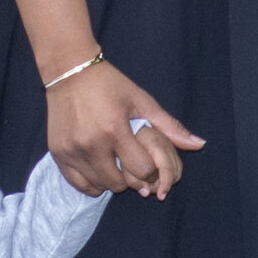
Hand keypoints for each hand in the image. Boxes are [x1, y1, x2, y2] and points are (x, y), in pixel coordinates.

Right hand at [44, 60, 201, 199]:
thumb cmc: (109, 84)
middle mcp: (91, 143)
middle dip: (131, 179)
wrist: (69, 71)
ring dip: (111, 181)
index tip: (148, 163)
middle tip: (131, 165)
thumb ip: (168, 126)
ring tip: (115, 165)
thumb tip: (199, 144)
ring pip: (99, 186)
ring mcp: (72, 150)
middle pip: (119, 184)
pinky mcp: (58, 153)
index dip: (150, 171)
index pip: (141, 169)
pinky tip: (99, 170)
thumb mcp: (141, 100)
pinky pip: (79, 184)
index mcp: (115, 128)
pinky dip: (91, 182)